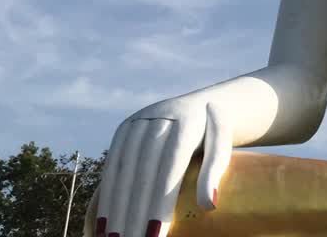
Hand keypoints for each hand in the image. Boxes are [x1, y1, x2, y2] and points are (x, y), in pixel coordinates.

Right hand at [92, 94, 232, 236]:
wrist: (204, 104)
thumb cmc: (215, 137)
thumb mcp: (222, 149)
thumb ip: (214, 174)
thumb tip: (208, 206)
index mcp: (187, 123)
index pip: (170, 170)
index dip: (160, 204)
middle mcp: (160, 117)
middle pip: (144, 173)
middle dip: (135, 212)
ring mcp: (139, 121)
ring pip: (124, 170)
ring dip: (116, 208)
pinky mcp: (125, 128)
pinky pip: (113, 164)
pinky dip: (107, 194)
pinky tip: (104, 221)